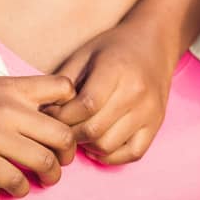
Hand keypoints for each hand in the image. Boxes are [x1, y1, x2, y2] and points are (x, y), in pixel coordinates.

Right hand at [0, 71, 76, 195]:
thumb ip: (11, 92)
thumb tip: (36, 108)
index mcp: (11, 86)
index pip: (64, 89)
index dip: (72, 108)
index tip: (64, 122)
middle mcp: (8, 109)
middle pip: (63, 133)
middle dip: (69, 152)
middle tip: (61, 159)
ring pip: (45, 161)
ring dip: (51, 175)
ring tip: (46, 178)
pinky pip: (15, 181)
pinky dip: (22, 189)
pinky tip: (17, 187)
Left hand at [47, 22, 179, 164]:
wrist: (154, 43)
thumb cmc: (113, 48)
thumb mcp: (84, 54)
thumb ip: (63, 83)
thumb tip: (43, 112)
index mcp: (116, 70)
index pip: (85, 106)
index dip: (62, 116)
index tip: (51, 113)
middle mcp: (136, 92)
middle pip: (94, 129)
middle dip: (70, 133)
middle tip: (62, 127)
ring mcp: (149, 111)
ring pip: (109, 145)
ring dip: (88, 145)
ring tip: (80, 133)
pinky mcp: (156, 124)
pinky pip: (132, 154)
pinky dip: (111, 155)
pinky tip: (99, 143)